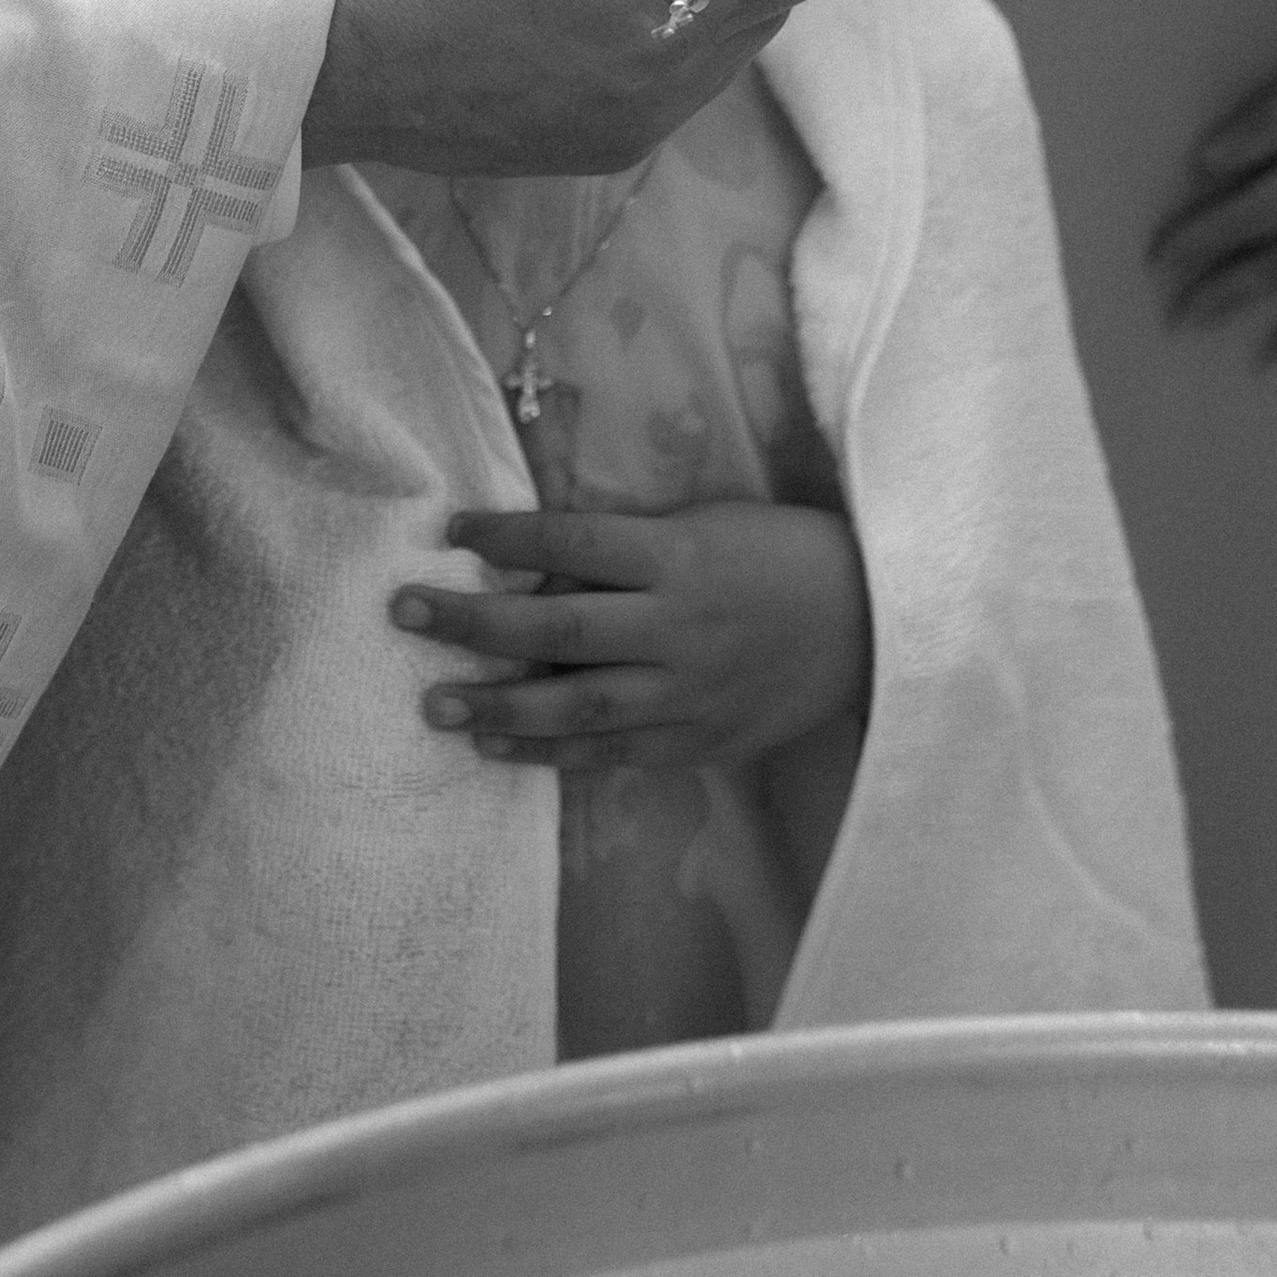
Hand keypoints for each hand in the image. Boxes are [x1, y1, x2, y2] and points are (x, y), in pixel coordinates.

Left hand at [391, 500, 871, 768]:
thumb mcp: (705, 524)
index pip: (572, 538)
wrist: (871, 625)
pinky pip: (613, 752)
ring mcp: (690, 691)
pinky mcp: (701, 741)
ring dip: (499, 706)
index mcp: (678, 555)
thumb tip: (534, 569)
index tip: (451, 528)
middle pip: (558, 624)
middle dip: (474, 619)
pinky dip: (552, 752)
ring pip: (578, 704)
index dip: (506, 533)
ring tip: (435, 705)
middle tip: (405, 611)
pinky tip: (498, 747)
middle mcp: (678, 625)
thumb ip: (627, 548)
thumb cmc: (776, 555)